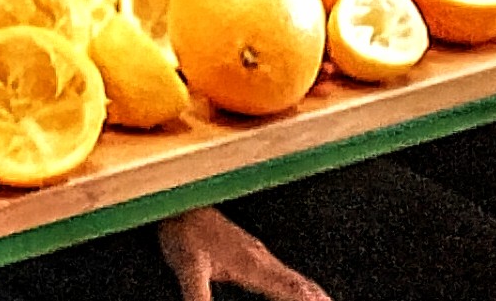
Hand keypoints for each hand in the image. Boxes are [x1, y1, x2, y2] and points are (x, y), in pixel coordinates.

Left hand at [158, 206, 330, 300]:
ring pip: (294, 277)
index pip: (291, 289)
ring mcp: (257, 253)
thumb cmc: (181, 230)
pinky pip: (284, 273)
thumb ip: (198, 298)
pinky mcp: (251, 252)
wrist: (176, 204)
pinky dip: (299, 286)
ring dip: (312, 292)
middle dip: (319, 298)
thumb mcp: (187, 268)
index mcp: (251, 263)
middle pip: (300, 284)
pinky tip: (300, 292)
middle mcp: (260, 257)